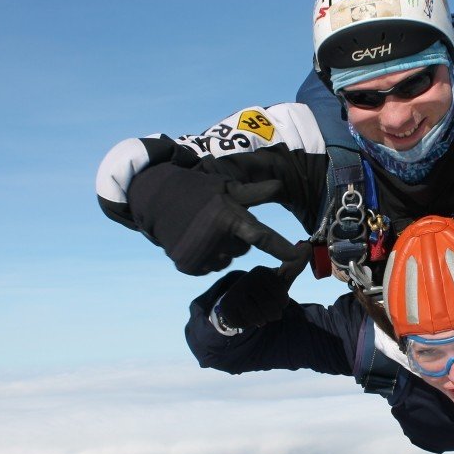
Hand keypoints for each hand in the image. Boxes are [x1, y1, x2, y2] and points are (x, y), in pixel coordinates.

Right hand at [127, 162, 304, 274]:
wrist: (155, 198)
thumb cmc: (197, 190)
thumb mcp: (226, 187)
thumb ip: (254, 193)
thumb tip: (279, 186)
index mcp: (229, 218)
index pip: (263, 237)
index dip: (282, 248)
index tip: (298, 255)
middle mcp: (216, 240)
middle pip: (243, 248)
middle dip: (236, 236)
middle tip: (217, 219)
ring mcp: (201, 255)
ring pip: (227, 259)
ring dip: (222, 248)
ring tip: (204, 229)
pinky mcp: (188, 265)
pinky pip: (210, 267)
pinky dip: (207, 257)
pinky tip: (196, 240)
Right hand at [216, 258, 309, 328]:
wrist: (237, 300)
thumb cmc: (264, 291)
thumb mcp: (280, 281)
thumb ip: (294, 269)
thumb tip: (307, 249)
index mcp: (261, 272)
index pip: (282, 299)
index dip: (282, 304)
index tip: (278, 299)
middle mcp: (247, 278)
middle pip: (272, 309)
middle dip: (273, 315)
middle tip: (268, 310)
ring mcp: (235, 291)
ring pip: (259, 318)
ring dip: (261, 320)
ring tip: (258, 313)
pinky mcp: (226, 305)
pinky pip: (246, 323)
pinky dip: (248, 324)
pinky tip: (244, 314)